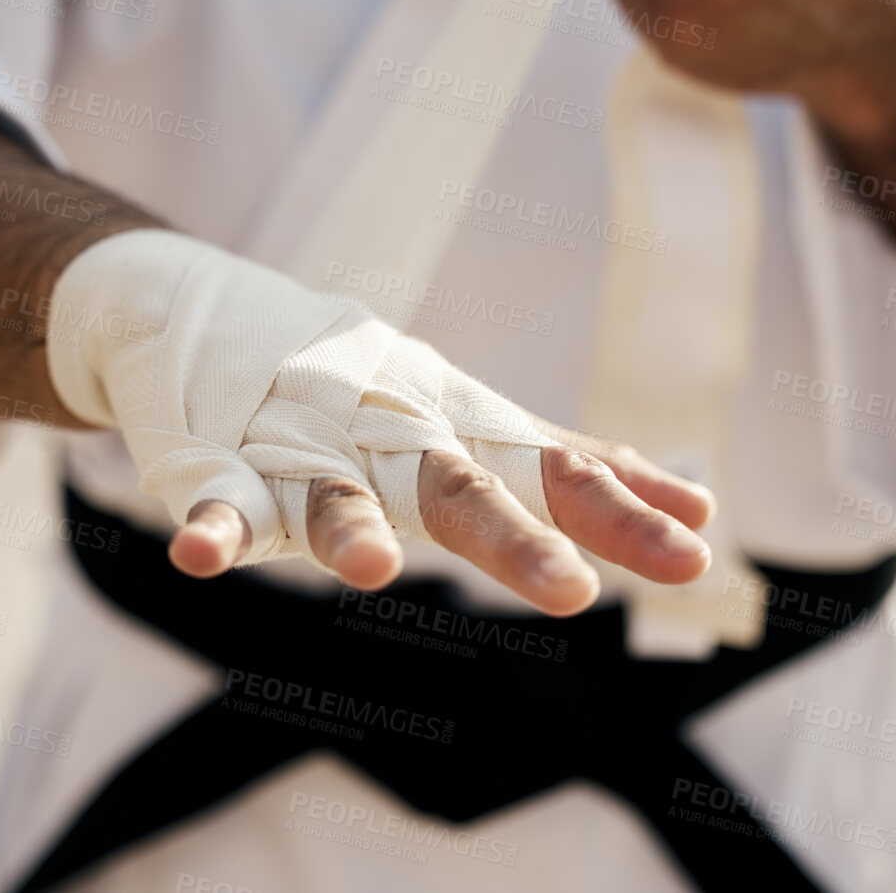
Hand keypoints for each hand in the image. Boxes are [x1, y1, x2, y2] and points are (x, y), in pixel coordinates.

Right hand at [174, 419, 714, 617]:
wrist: (194, 303)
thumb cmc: (357, 381)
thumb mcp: (464, 416)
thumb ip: (566, 469)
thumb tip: (702, 510)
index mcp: (452, 424)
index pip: (549, 465)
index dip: (619, 506)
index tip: (696, 545)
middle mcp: (387, 429)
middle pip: (456, 486)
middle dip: (514, 539)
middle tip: (571, 593)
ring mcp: (299, 442)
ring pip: (333, 494)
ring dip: (352, 529)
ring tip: (372, 571)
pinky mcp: (216, 458)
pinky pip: (216, 498)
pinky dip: (209, 526)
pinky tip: (199, 558)